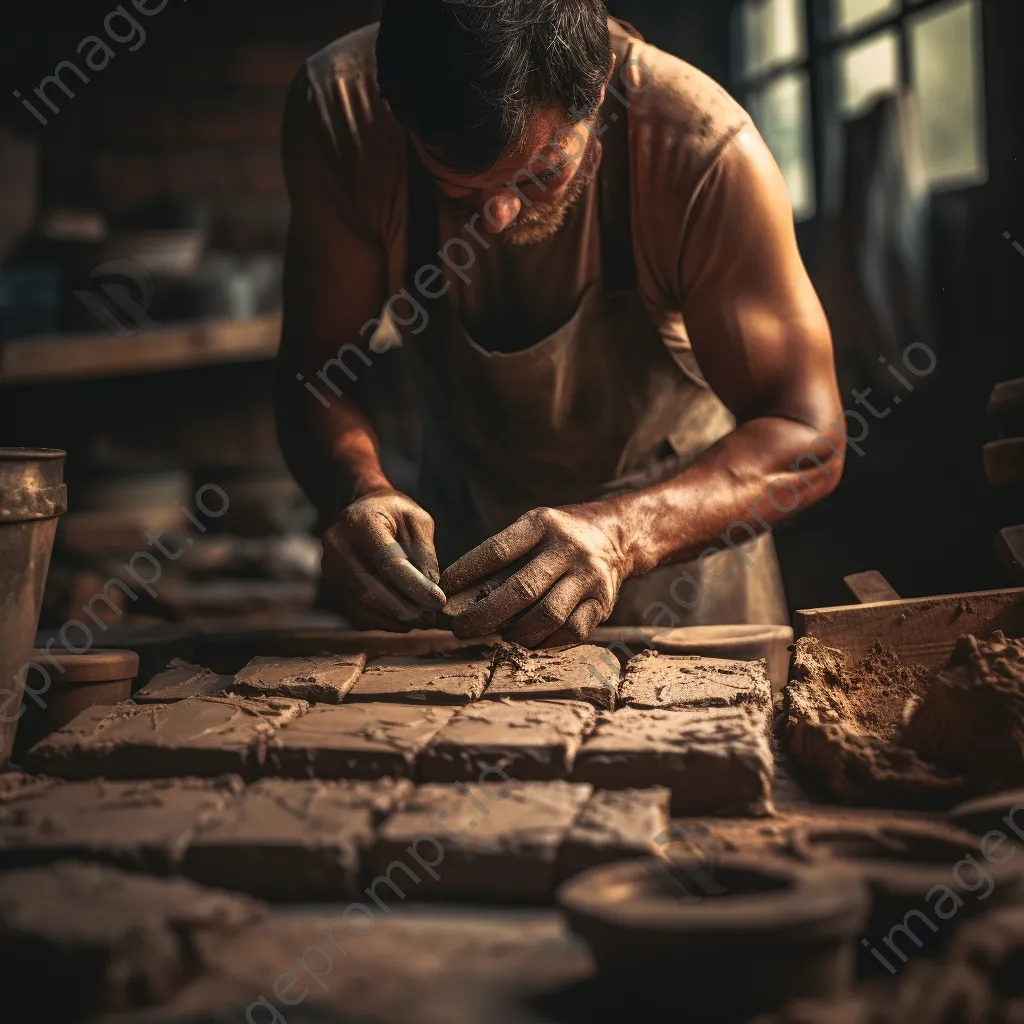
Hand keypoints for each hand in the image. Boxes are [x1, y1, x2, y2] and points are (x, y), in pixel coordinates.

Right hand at [322, 489, 445, 630]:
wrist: (363, 511)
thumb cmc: (395, 514)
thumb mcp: (418, 520)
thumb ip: (425, 551)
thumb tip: (431, 586)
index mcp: (360, 522)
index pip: (387, 561)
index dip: (414, 585)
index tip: (438, 601)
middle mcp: (338, 546)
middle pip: (370, 590)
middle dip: (405, 609)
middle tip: (431, 617)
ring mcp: (330, 568)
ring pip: (363, 607)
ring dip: (395, 620)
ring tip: (423, 620)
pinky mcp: (332, 586)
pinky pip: (357, 613)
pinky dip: (384, 622)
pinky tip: (405, 619)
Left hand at [440, 503, 633, 646]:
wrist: (615, 535)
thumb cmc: (557, 537)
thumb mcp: (531, 530)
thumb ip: (501, 559)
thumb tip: (457, 595)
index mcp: (543, 524)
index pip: (497, 551)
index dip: (466, 573)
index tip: (443, 591)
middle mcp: (568, 549)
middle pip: (521, 589)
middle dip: (484, 614)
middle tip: (459, 629)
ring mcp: (589, 577)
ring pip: (547, 615)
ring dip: (516, 633)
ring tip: (497, 636)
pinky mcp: (603, 602)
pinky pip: (570, 631)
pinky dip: (545, 641)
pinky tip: (529, 640)